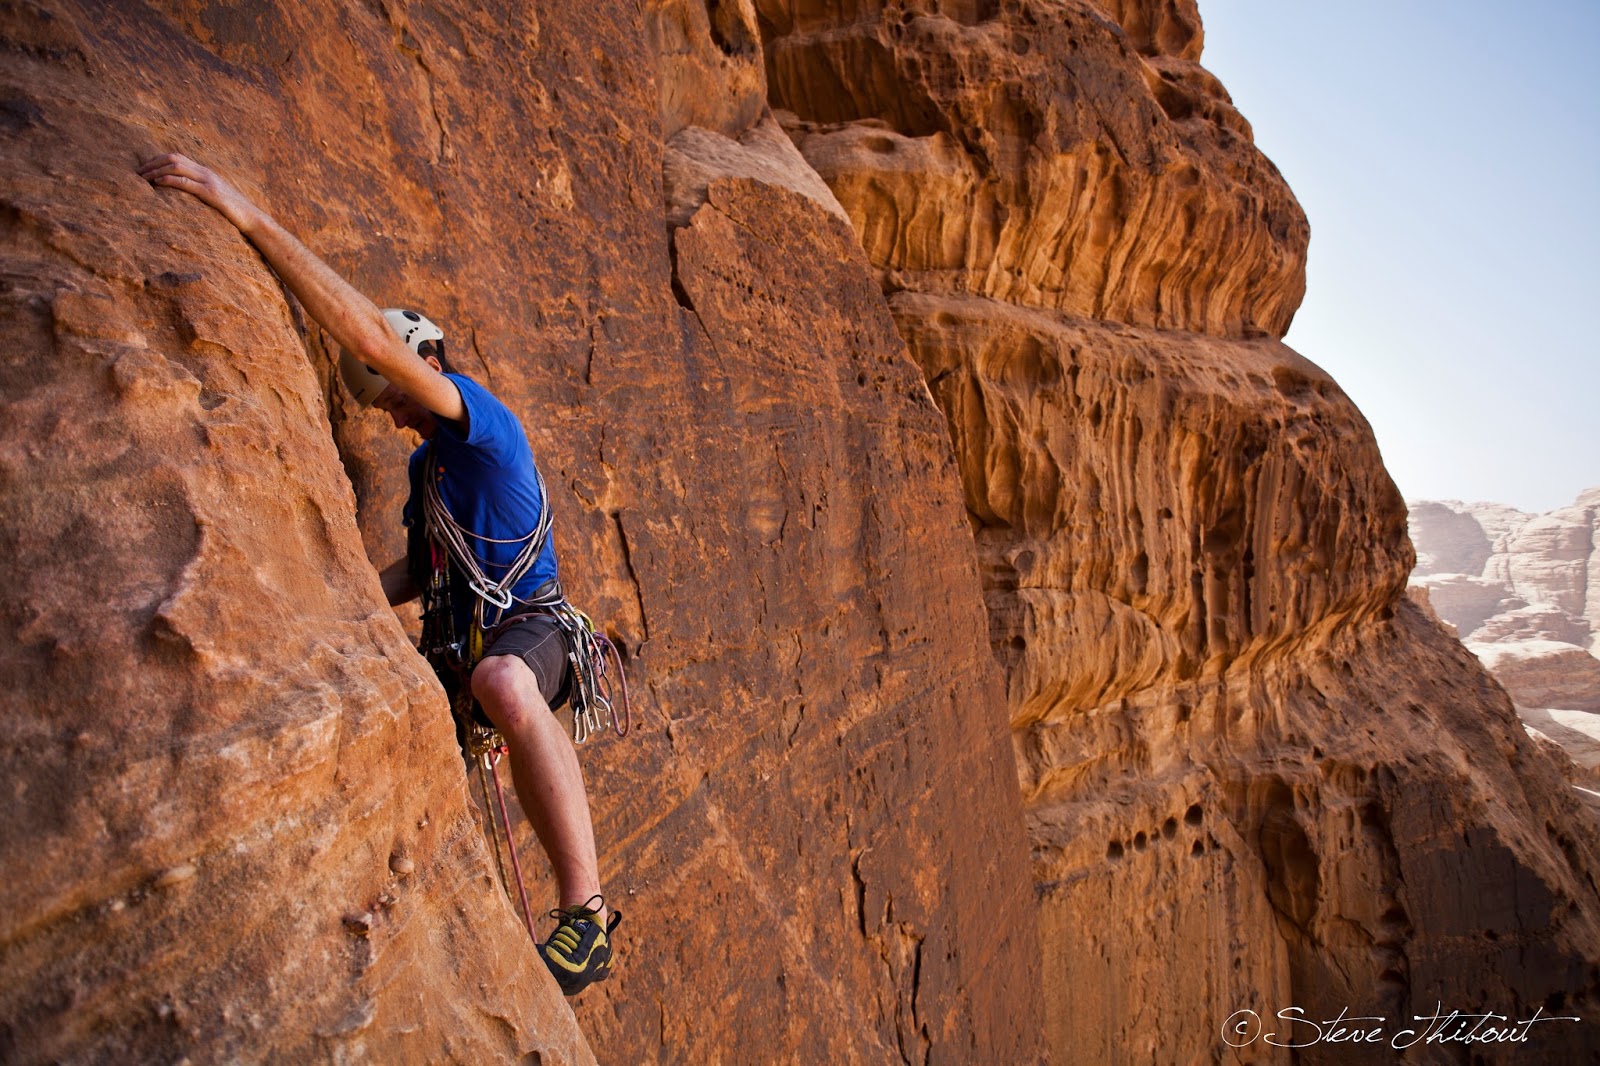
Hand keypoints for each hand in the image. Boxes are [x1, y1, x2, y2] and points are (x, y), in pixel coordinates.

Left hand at [139, 153, 263, 233]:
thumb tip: (184, 195)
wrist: (253, 219)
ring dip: (156, 171)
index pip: (176, 157)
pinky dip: (169, 180)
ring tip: (142, 179)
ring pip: (176, 167)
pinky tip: (158, 184)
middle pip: (173, 158)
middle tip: (136, 173)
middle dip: (151, 163)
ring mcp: (209, 181)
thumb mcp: (214, 198)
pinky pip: (186, 183)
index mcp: (205, 172)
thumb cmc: (233, 212)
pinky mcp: (211, 194)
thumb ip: (200, 192)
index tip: (143, 169)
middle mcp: (205, 172)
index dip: (157, 160)